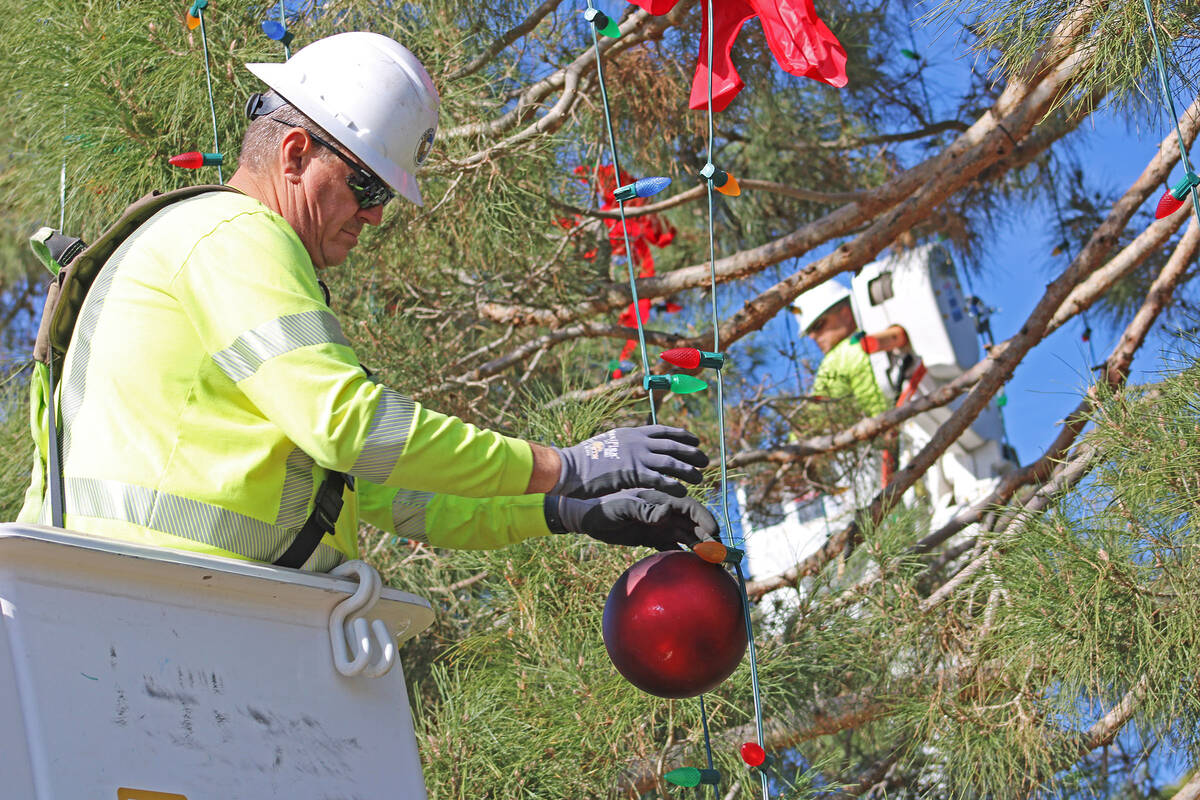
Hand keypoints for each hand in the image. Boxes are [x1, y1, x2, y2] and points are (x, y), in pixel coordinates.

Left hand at [545, 489, 718, 550]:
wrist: (586, 517)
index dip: (705, 519)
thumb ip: (644, 510)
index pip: (690, 508)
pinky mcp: (651, 537)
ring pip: (687, 535)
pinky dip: (683, 554)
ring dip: (700, 547)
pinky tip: (692, 567)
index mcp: (660, 500)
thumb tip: (667, 512)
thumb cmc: (602, 508)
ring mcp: (659, 525)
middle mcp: (664, 512)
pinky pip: (672, 546)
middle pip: (693, 523)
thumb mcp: (622, 509)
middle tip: (721, 555)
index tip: (715, 535)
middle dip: (709, 537)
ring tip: (713, 563)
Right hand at [551, 425, 709, 498]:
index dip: (683, 435)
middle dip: (692, 453)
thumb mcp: (608, 443)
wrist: (569, 466)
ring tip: (700, 479)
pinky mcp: (633, 473)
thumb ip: (624, 444)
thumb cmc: (584, 460)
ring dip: (688, 471)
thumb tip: (632, 447)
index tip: (695, 441)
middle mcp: (637, 441)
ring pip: (672, 462)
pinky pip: (661, 479)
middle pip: (673, 445)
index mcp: (632, 432)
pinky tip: (683, 492)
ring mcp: (636, 456)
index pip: (663, 430)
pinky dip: (675, 486)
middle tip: (705, 460)